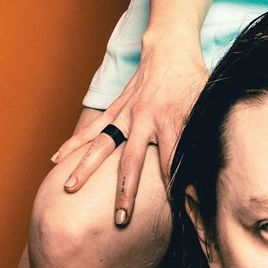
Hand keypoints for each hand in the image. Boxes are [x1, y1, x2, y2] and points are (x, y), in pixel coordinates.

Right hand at [52, 45, 208, 225]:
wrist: (171, 49)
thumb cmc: (195, 82)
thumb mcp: (207, 108)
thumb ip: (205, 137)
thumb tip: (210, 170)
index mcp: (174, 121)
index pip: (173, 162)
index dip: (176, 189)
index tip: (176, 215)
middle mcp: (147, 119)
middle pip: (133, 161)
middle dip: (126, 192)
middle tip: (121, 218)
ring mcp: (127, 113)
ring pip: (103, 144)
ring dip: (86, 168)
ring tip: (69, 189)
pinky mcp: (116, 108)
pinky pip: (93, 128)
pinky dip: (74, 142)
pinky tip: (57, 159)